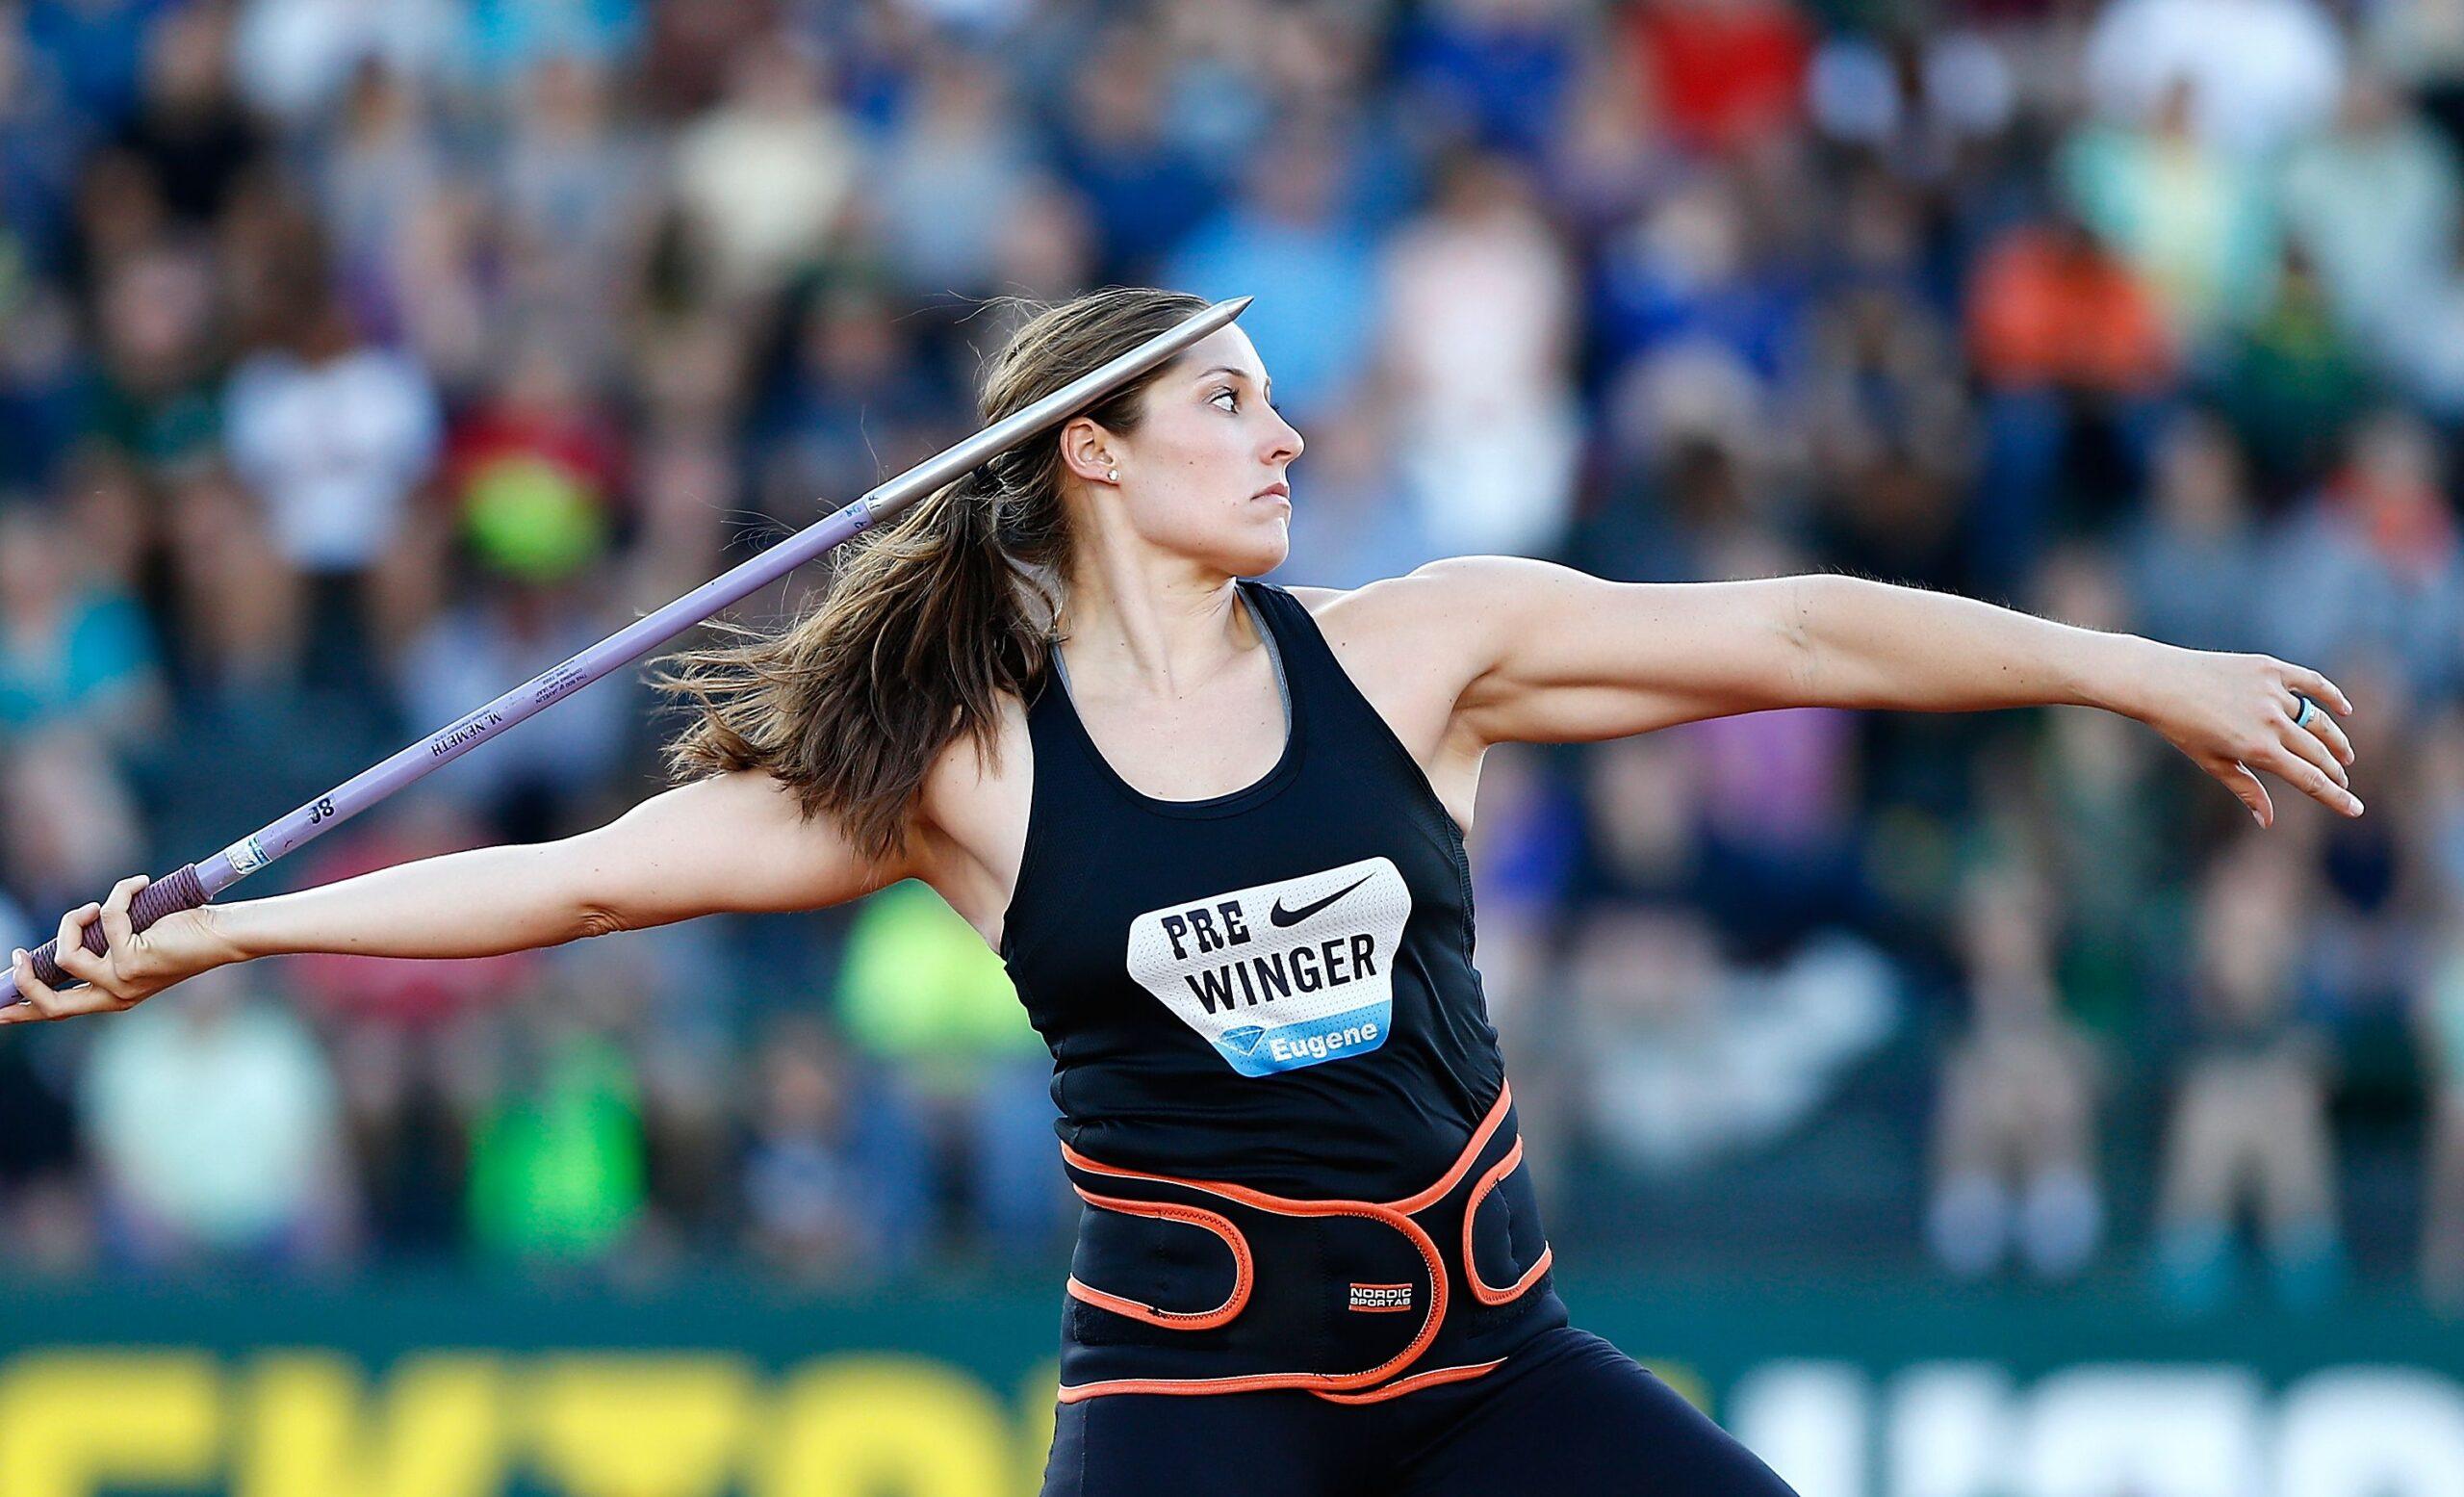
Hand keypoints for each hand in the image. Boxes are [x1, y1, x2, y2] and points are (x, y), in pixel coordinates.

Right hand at [0, 875, 238, 1024]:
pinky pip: (106, 919)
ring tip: (97, 906)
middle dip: (24, 979)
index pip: (59, 1011)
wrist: (223, 934)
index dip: (22, 1011)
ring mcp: (123, 981)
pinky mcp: (133, 960)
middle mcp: (117, 995)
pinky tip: (139, 884)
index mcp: (114, 997)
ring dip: (73, 921)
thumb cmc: (183, 935)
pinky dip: (120, 894)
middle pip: (49, 1002)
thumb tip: (68, 937)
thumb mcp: (132, 948)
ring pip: (64, 956)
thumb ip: (100, 949)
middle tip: (16, 956)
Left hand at [2135, 646, 2359, 826]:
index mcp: (2258, 750)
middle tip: (2341, 780)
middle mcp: (2270, 722)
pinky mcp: (2269, 667)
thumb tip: (2267, 821)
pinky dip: (2331, 695)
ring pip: (2318, 720)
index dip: (2335, 796)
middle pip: (2318, 753)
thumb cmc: (2180, 727)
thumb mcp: (2212, 762)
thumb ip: (2246, 789)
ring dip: (2334, 740)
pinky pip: (2311, 682)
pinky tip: (2344, 711)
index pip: (2309, 779)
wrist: (2158, 682)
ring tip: (2343, 755)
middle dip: (2334, 771)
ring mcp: (2272, 693)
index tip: (2356, 809)